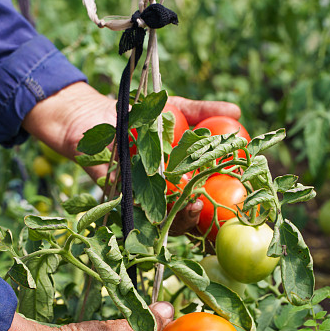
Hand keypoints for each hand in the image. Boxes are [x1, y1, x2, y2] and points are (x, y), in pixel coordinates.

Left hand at [22, 82, 240, 232]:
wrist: (91, 115)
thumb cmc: (137, 113)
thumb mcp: (174, 108)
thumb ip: (204, 110)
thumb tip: (238, 112)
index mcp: (182, 178)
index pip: (206, 199)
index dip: (221, 207)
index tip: (234, 196)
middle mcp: (164, 195)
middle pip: (186, 218)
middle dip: (197, 219)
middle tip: (203, 205)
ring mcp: (142, 201)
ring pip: (164, 222)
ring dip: (179, 220)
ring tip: (190, 206)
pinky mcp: (119, 201)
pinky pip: (136, 213)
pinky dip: (148, 212)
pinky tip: (157, 204)